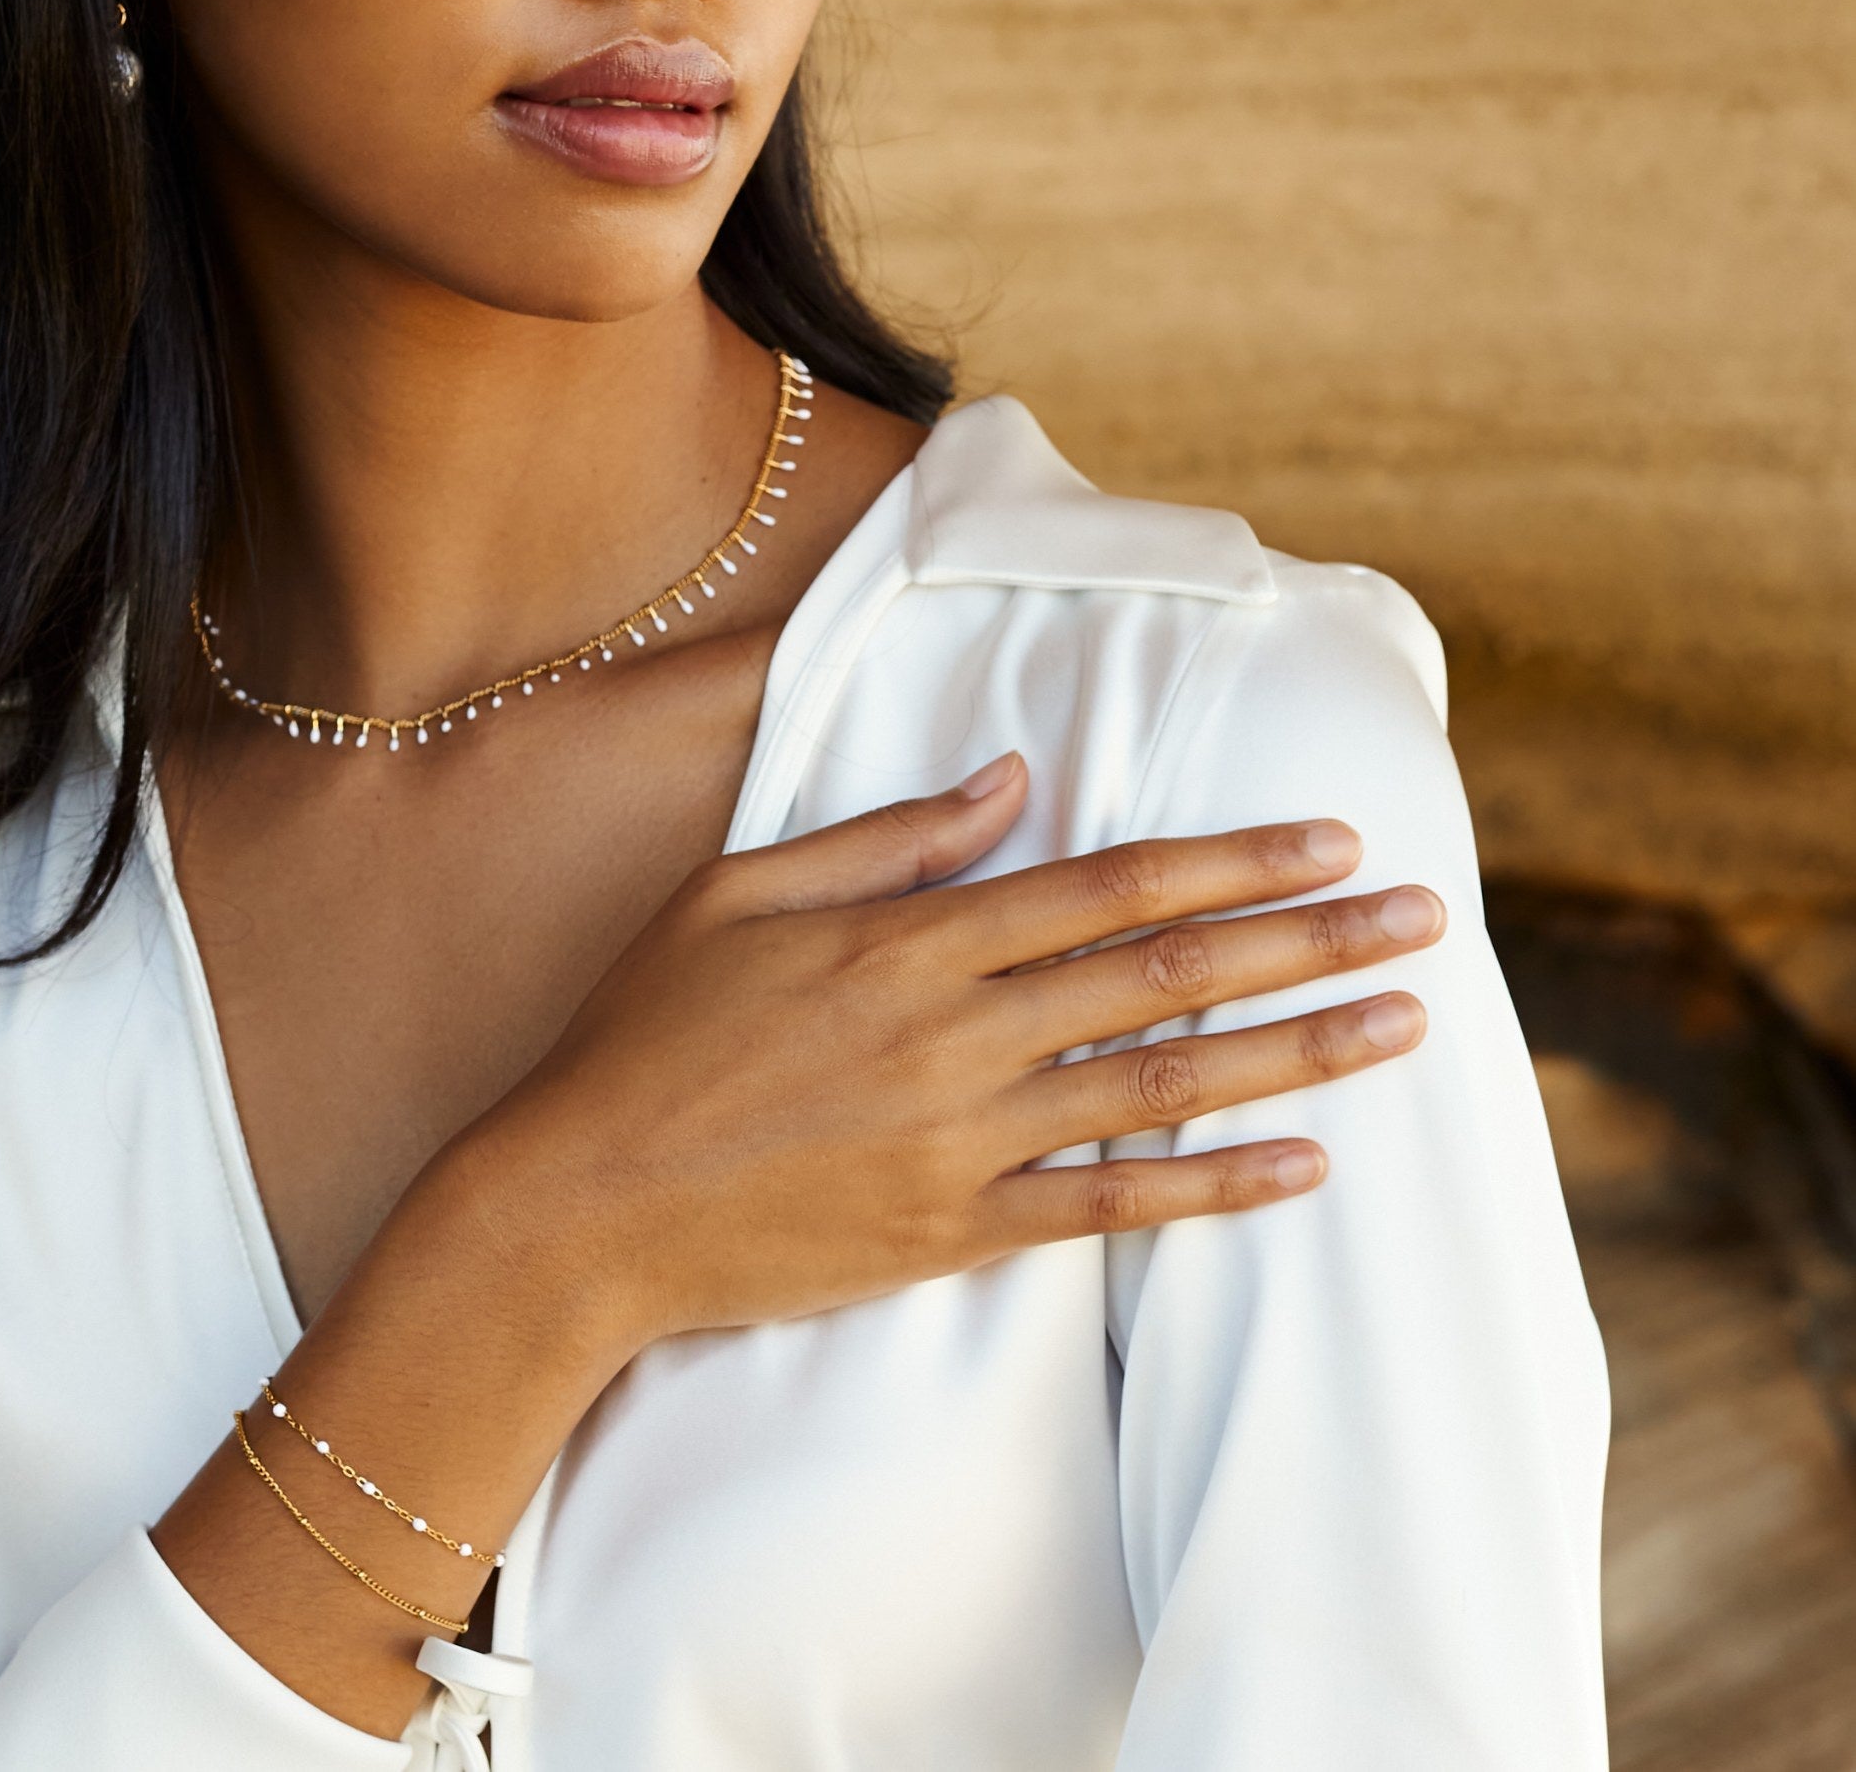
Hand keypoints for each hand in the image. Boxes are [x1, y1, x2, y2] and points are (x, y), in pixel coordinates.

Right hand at [477, 754, 1436, 1350]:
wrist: (582, 1205)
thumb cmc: (646, 1033)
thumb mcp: (740, 893)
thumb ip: (887, 838)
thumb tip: (1011, 778)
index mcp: (910, 937)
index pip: (1110, 883)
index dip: (1231, 857)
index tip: (1329, 835)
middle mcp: (958, 1032)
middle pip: (1169, 972)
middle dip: (1311, 937)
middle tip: (1427, 913)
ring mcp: (964, 1138)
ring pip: (1166, 1083)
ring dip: (1301, 1049)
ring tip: (1406, 1024)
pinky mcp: (955, 1232)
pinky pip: (1112, 1210)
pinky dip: (1214, 1189)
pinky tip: (1304, 1167)